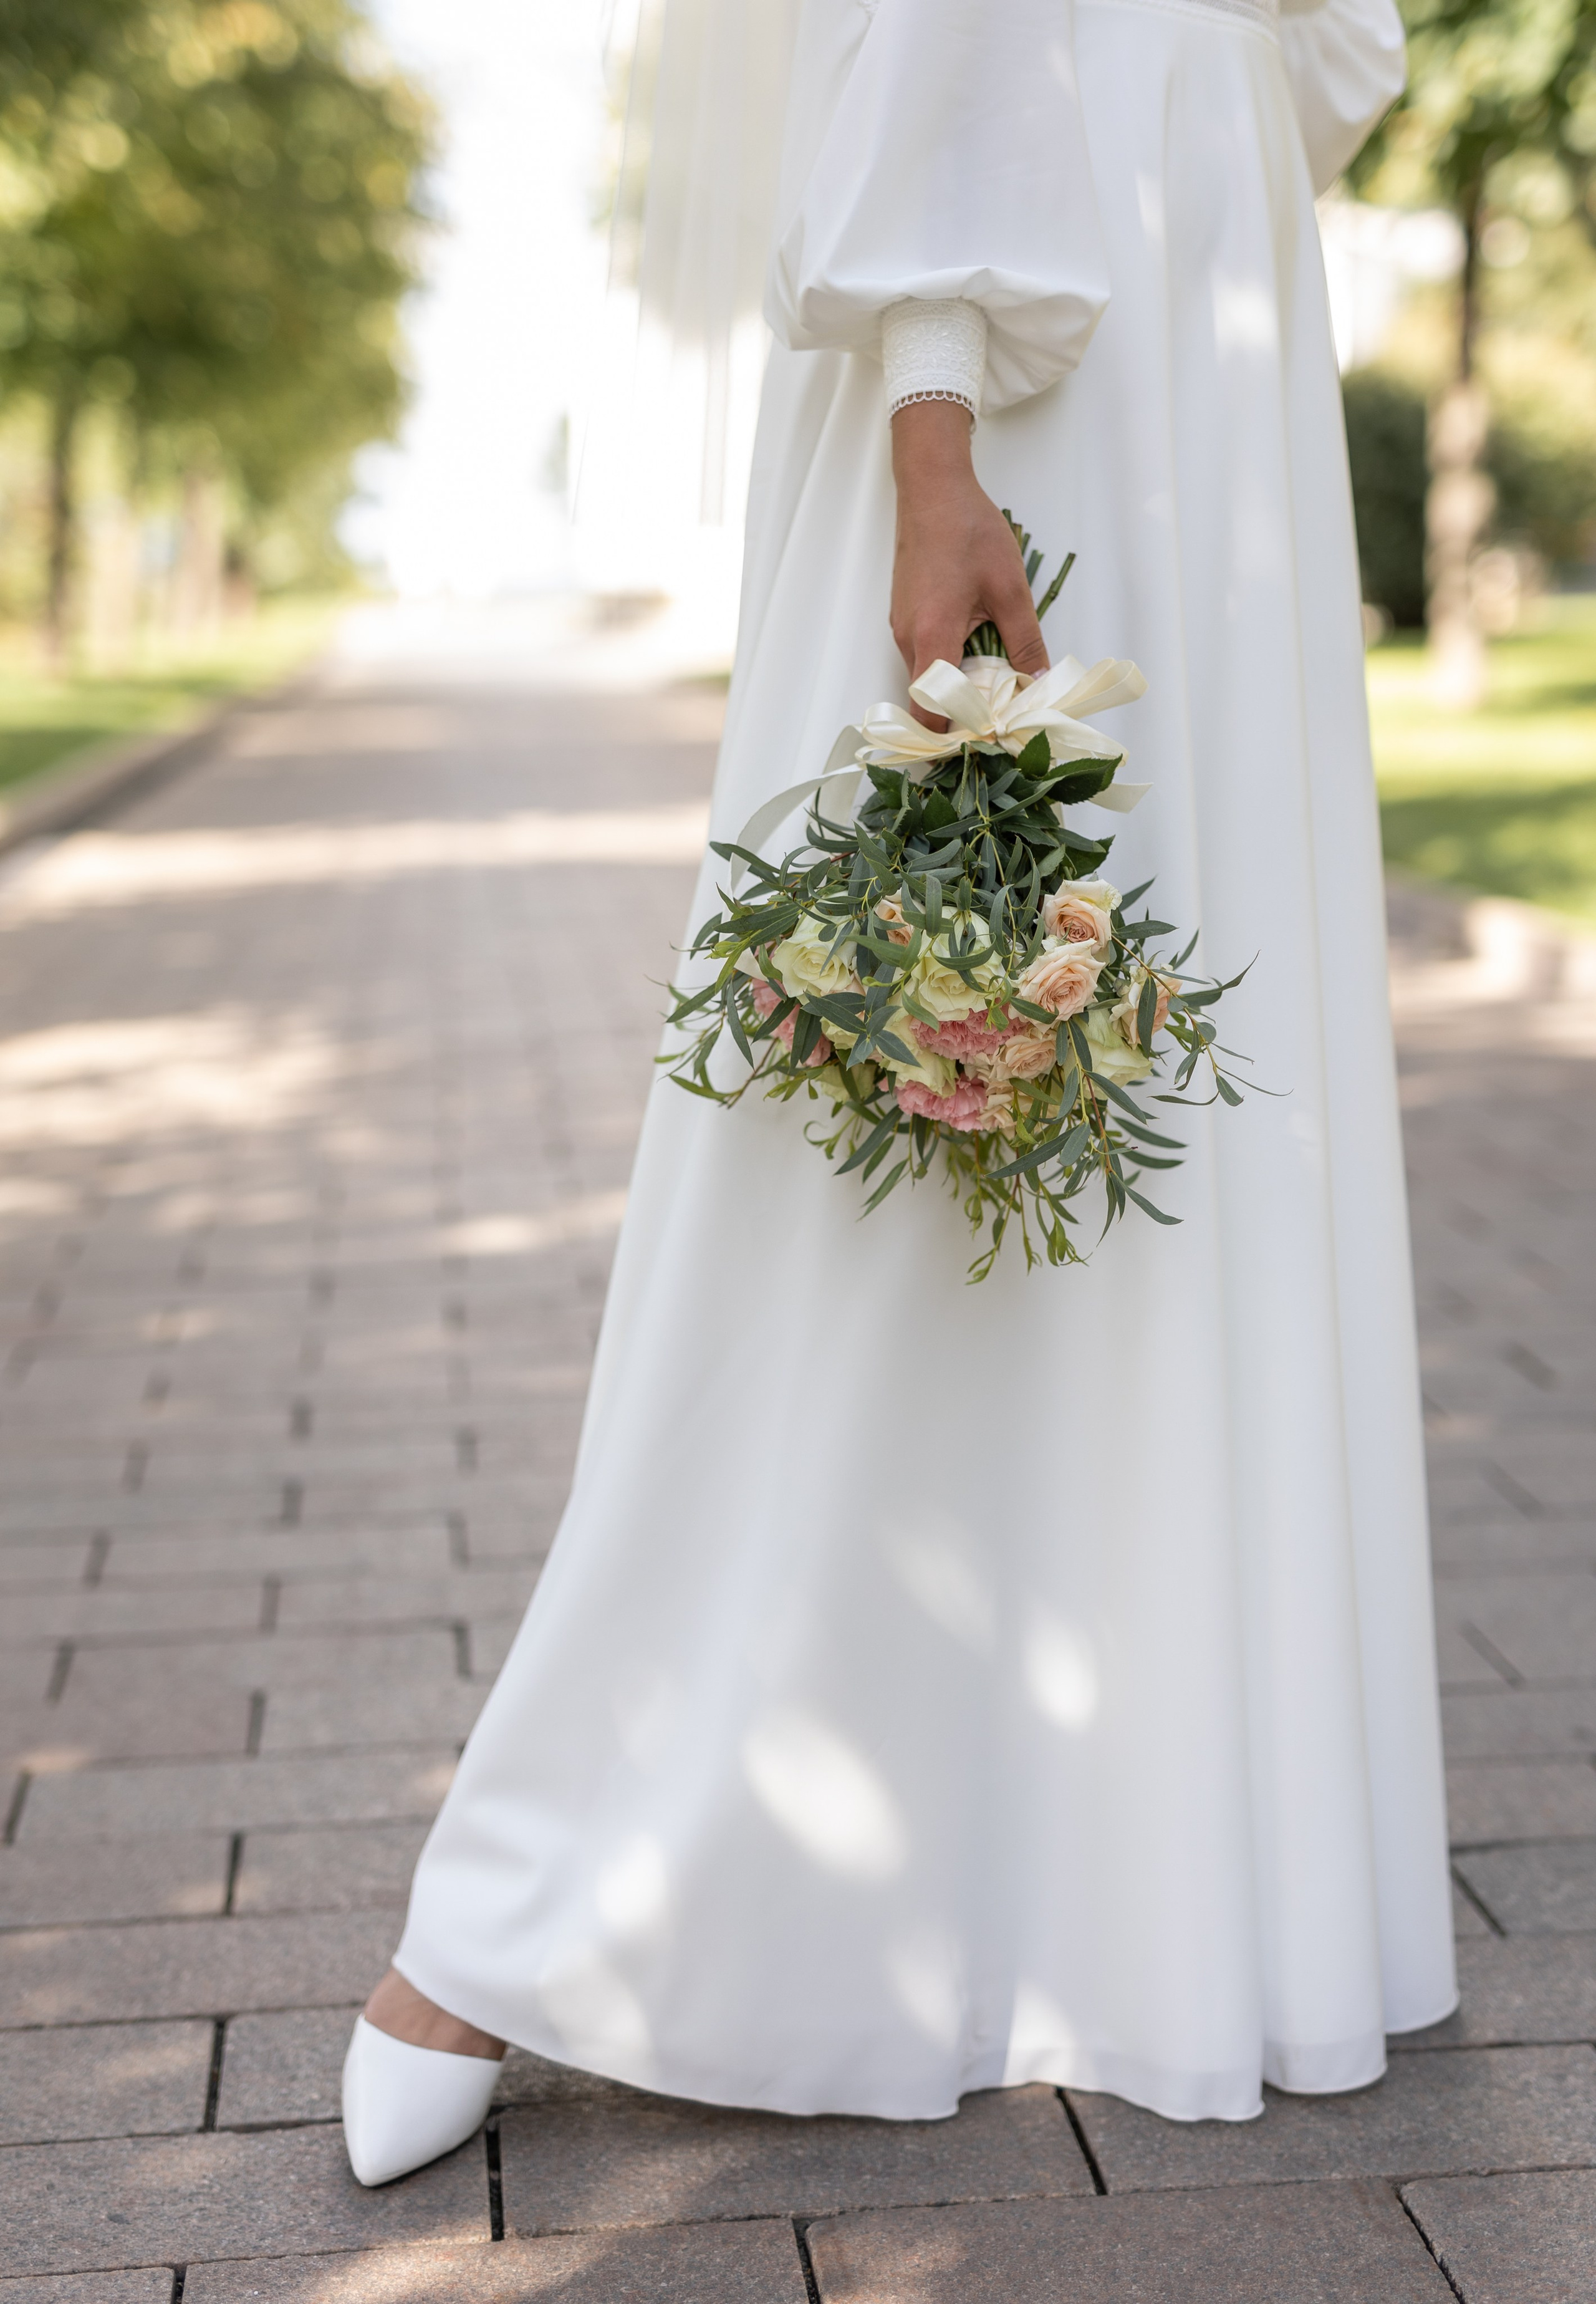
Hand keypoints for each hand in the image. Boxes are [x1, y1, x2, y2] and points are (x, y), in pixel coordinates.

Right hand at [889, 399, 1047, 729]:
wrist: (931, 488)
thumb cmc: (968, 530)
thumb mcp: (1010, 589)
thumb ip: (1025, 642)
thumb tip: (1040, 684)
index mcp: (931, 635)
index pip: (933, 709)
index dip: (957, 733)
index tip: (989, 740)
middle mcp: (907, 638)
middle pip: (930, 699)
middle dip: (964, 713)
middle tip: (1004, 717)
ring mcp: (900, 628)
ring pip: (928, 677)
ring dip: (959, 686)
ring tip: (998, 684)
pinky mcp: (903, 616)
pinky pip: (925, 655)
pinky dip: (949, 664)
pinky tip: (979, 651)